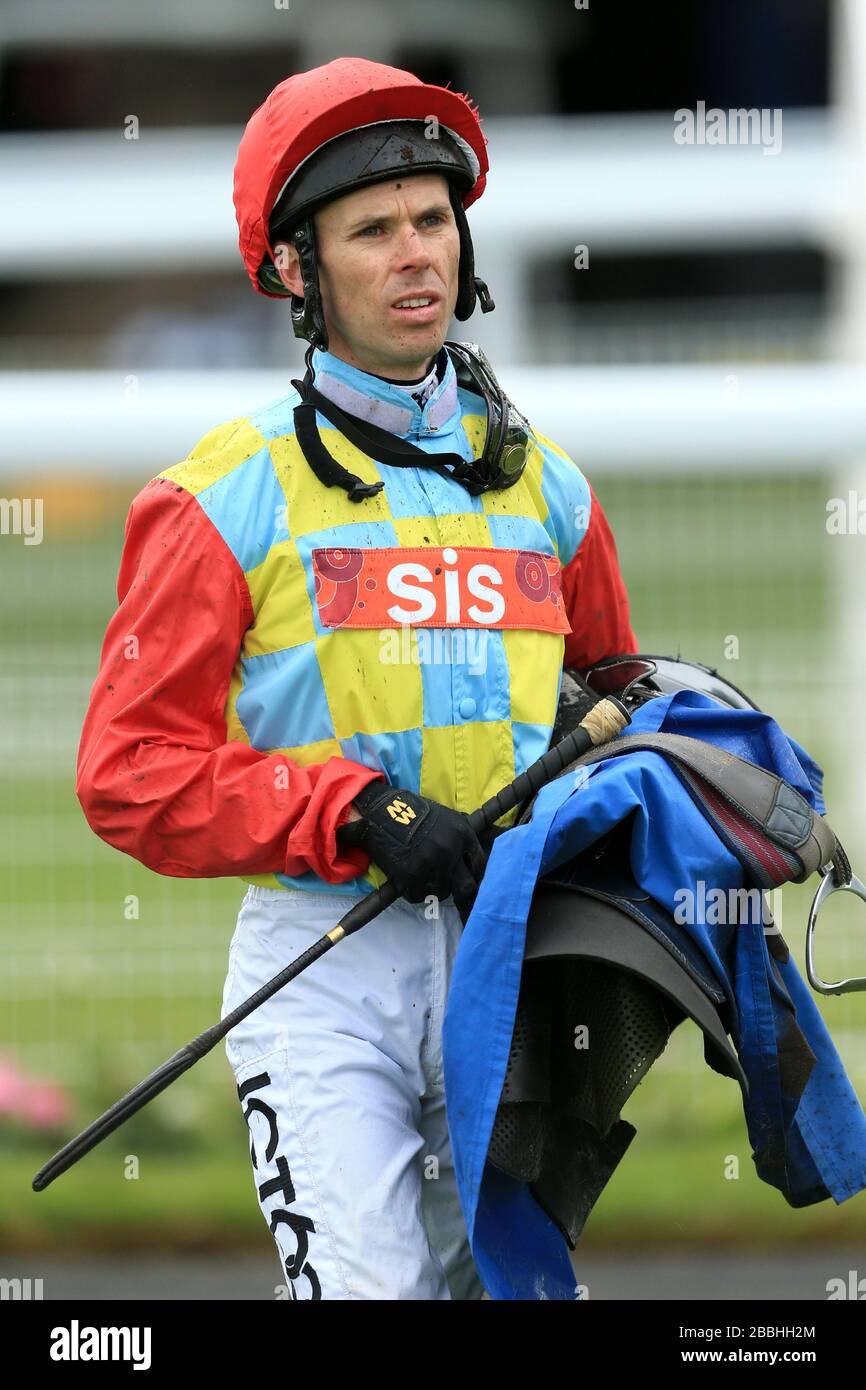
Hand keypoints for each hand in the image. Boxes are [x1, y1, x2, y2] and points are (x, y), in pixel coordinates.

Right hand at [337, 784, 487, 920]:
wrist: (382, 811)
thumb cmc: (414, 812)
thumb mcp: (447, 818)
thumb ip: (461, 839)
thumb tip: (474, 858)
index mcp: (462, 835)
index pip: (479, 865)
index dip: (475, 875)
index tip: (472, 882)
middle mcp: (450, 852)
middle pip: (466, 887)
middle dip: (464, 896)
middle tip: (460, 902)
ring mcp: (430, 866)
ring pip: (441, 893)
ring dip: (435, 890)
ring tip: (425, 880)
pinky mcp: (409, 876)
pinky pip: (419, 896)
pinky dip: (415, 892)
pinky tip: (410, 882)